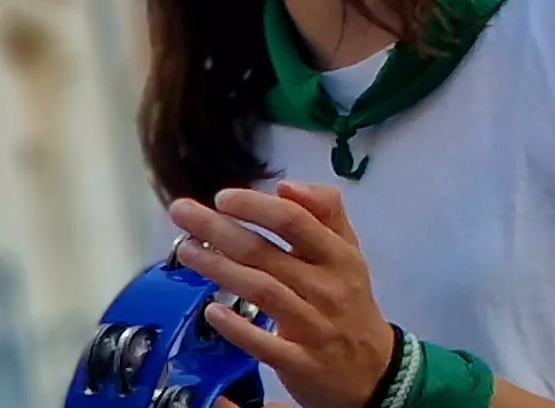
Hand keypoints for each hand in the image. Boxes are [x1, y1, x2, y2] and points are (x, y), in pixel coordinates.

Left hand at [167, 183, 398, 407]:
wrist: (372, 367)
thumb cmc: (349, 300)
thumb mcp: (348, 252)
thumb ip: (325, 214)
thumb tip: (287, 187)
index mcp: (340, 257)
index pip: (297, 222)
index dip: (257, 207)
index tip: (222, 197)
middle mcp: (327, 287)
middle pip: (267, 253)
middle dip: (220, 229)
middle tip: (182, 212)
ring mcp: (314, 326)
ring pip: (262, 292)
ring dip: (220, 269)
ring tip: (187, 251)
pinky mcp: (299, 361)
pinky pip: (264, 344)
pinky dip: (237, 327)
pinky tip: (212, 311)